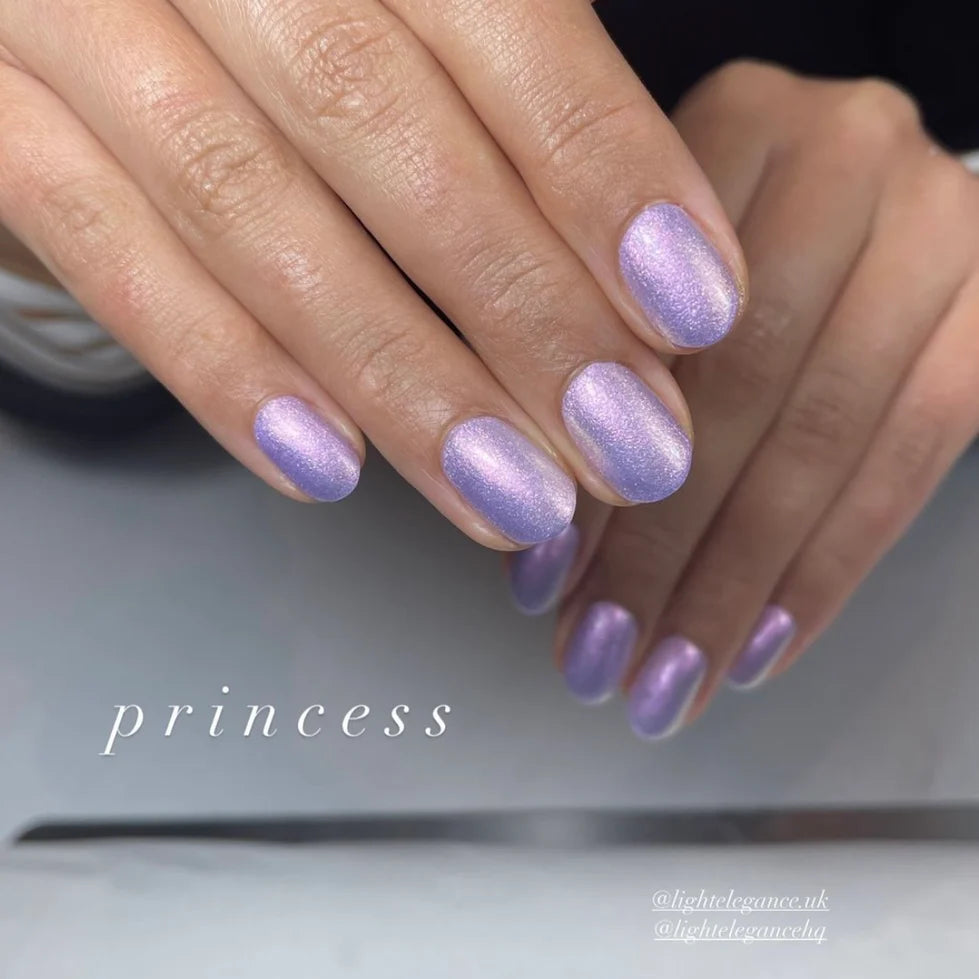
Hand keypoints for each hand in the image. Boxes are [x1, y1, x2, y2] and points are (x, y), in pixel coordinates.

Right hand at [0, 1, 744, 548]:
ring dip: (399, 376)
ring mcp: (67, 12)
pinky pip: (102, 248)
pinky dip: (219, 369)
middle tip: (627, 444)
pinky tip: (328, 466)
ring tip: (513, 496)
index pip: (503, 17)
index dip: (603, 172)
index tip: (694, 309)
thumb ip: (507, 93)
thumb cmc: (291, 0)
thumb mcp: (403, 1)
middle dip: (522, 309)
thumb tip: (649, 270)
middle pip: (381, 125)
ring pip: (247, 207)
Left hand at [508, 61, 978, 735]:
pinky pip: (913, 457)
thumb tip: (542, 539)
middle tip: (601, 654)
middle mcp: (845, 154)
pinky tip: (759, 642)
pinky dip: (825, 568)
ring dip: (732, 584)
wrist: (873, 205)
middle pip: (734, 388)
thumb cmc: (741, 243)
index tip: (544, 582)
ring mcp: (939, 228)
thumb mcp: (659, 262)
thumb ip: (602, 368)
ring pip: (820, 436)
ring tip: (669, 675)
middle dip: (657, 551)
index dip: (590, 470)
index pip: (640, 331)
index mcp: (730, 122)